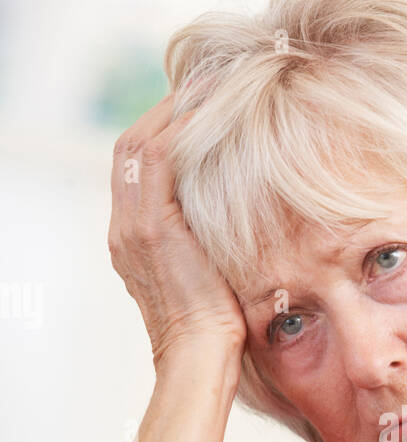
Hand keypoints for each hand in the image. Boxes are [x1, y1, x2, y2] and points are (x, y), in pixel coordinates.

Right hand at [108, 92, 247, 365]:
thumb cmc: (219, 328)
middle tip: (205, 85)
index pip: (137, 167)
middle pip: (130, 147)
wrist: (201, 356)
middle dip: (165, 111)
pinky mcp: (151, 228)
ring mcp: (131, 226)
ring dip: (174, 110)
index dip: (164, 131)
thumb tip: (247, 216)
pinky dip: (180, 130)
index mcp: (133, 239)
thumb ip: (212, 242)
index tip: (200, 108)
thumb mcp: (212, 273)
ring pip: (138, 144)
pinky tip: (211, 110)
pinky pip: (156, 159)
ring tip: (210, 85)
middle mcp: (123, 228)